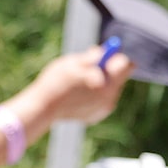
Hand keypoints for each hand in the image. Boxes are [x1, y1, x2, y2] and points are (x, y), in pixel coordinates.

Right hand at [16, 49, 132, 130]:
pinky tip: (78, 94)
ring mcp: (104, 108)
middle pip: (120, 77)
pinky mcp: (97, 116)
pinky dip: (94, 94)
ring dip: (101, 82)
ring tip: (79, 82)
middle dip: (109, 69)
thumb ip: (92, 57)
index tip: (106, 54)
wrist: (43, 108)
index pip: (125, 64)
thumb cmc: (56, 81)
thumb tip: (104, 52)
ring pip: (111, 88)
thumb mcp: (72, 62)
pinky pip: (102, 100)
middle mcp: (109, 97)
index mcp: (106, 82)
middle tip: (93, 65)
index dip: (115, 56)